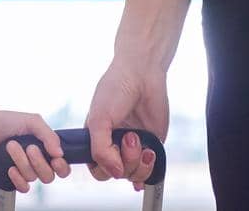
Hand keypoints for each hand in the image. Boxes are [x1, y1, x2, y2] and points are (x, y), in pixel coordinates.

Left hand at [0, 108, 69, 193]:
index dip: (62, 166)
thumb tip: (60, 153)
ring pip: (33, 178)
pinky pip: (22, 188)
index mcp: (43, 148)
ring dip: (22, 162)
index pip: (61, 166)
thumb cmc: (4, 121)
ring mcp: (22, 170)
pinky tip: (10, 168)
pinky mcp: (9, 178)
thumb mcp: (31, 121)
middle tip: (29, 147)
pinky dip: (18, 179)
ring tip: (10, 146)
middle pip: (49, 176)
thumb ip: (48, 135)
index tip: (55, 159)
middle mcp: (35, 161)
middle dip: (39, 162)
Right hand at [85, 57, 166, 189]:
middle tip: (129, 137)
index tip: (109, 152)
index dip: (103, 167)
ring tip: (139, 138)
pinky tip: (149, 154)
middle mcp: (114, 146)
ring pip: (133, 174)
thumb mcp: (99, 120)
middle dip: (124, 162)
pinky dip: (150, 169)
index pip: (96, 169)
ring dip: (138, 161)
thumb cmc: (115, 90)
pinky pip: (151, 170)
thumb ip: (101, 150)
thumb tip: (116, 173)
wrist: (142, 74)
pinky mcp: (151, 145)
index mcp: (96, 140)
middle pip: (116, 174)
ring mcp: (133, 147)